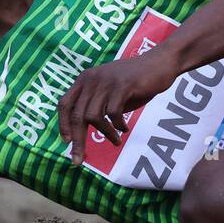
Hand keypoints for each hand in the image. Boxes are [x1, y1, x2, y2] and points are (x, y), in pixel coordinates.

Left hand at [57, 50, 181, 165]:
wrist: (160, 63)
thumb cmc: (136, 80)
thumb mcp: (110, 90)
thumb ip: (97, 104)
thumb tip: (83, 129)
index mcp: (85, 79)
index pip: (64, 103)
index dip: (63, 124)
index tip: (66, 142)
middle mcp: (92, 79)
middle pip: (77, 115)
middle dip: (77, 140)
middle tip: (78, 159)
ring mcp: (107, 81)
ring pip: (93, 116)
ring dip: (104, 133)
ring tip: (115, 140)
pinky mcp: (123, 85)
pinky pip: (113, 113)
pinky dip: (118, 125)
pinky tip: (124, 128)